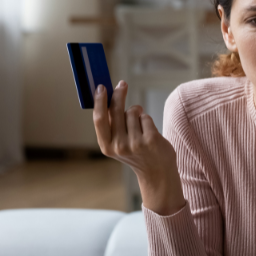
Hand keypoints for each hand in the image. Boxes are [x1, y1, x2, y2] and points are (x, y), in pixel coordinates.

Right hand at [93, 80, 185, 214]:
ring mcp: (136, 143)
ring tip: (140, 127)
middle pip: (117, 110)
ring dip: (137, 114)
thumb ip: (112, 125)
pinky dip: (147, 120)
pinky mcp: (151, 140)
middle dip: (119, 94)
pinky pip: (146, 117)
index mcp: (107, 147)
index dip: (99, 102)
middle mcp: (119, 146)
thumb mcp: (118, 143)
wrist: (156, 172)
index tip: (101, 87)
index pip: (99, 119)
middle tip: (122, 84)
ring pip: (133, 112)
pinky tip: (149, 133)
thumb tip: (107, 97)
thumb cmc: (136, 153)